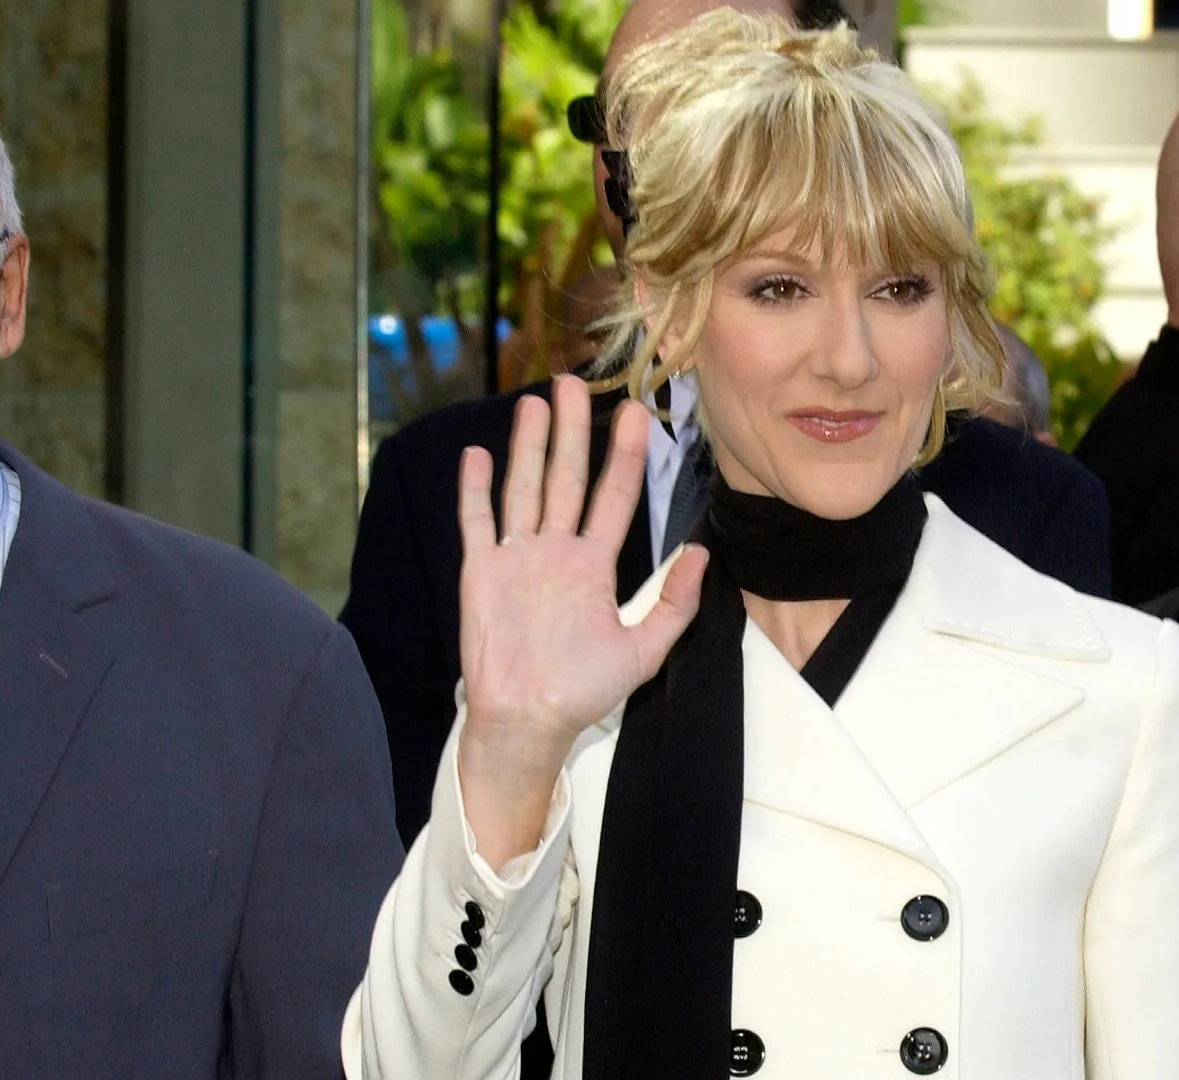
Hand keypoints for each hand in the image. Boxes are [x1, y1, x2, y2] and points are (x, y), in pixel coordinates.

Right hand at [456, 375, 707, 864]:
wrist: (527, 722)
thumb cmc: (582, 692)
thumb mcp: (642, 650)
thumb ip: (673, 604)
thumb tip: (703, 554)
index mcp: (592, 566)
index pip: (611, 497)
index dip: (623, 455)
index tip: (634, 412)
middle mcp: (554, 552)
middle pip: (564, 478)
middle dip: (571, 430)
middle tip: (573, 381)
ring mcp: (516, 559)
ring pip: (523, 489)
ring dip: (528, 447)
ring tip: (533, 403)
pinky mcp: (481, 573)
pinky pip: (478, 523)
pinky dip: (475, 491)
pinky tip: (478, 456)